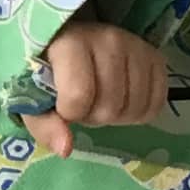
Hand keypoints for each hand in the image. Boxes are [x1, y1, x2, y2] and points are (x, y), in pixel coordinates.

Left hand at [32, 20, 170, 154]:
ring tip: (101, 100)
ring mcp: (136, 47)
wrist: (71, 40)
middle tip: (83, 103)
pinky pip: (157, 102)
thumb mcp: (32, 97)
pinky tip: (122, 100)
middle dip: (93, 116)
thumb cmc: (48, 68)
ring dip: (117, 116)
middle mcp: (108, 39)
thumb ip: (44, 124)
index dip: (70, 113)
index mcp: (70, 43)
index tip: (61, 104)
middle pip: (110, 107)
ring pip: (135, 108)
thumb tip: (66, 149)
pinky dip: (140, 113)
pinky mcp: (155, 56)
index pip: (79, 96)